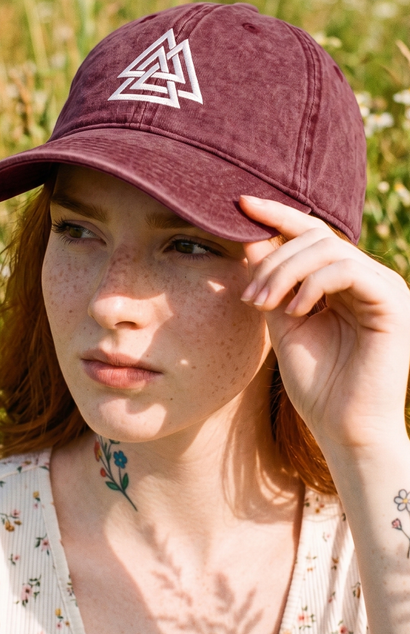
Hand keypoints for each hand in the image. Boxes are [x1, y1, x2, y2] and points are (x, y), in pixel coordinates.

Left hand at [239, 195, 409, 454]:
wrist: (345, 430)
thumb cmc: (317, 384)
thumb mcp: (284, 322)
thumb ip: (273, 282)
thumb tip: (251, 239)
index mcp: (346, 281)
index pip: (313, 233)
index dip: (278, 215)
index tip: (240, 203)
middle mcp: (369, 278)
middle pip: (317, 236)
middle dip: (274, 259)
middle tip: (249, 296)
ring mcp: (385, 287)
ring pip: (329, 249)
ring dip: (286, 272)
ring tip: (264, 303)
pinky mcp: (393, 302)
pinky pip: (348, 270)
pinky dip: (313, 284)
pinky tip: (294, 310)